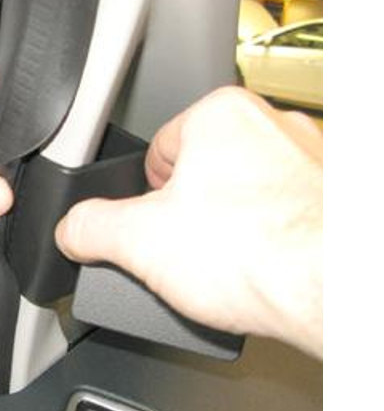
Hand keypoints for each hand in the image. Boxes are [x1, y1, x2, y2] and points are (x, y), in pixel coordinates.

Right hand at [55, 87, 321, 357]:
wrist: (341, 295)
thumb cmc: (260, 255)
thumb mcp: (137, 242)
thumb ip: (89, 228)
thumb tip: (69, 231)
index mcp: (221, 115)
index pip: (159, 151)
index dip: (145, 198)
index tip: (151, 229)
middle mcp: (275, 125)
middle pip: (206, 173)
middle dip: (192, 215)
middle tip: (188, 255)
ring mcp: (315, 161)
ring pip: (250, 195)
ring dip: (235, 229)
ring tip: (230, 268)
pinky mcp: (339, 200)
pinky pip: (288, 216)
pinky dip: (275, 243)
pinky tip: (267, 273)